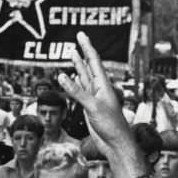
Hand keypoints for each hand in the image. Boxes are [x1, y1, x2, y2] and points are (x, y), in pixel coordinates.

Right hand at [58, 32, 145, 177]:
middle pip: (89, 66)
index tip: (81, 34)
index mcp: (103, 85)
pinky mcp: (89, 107)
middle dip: (83, 52)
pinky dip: (75, 82)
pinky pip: (80, 91)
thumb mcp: (93, 106)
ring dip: (78, 65)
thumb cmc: (111, 125)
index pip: (94, 61)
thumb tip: (62, 76)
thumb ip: (77, 91)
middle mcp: (99, 88)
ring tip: (72, 53)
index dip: (87, 47)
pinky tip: (72, 77)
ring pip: (84, 77)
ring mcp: (94, 98)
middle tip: (77, 38)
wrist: (115, 143)